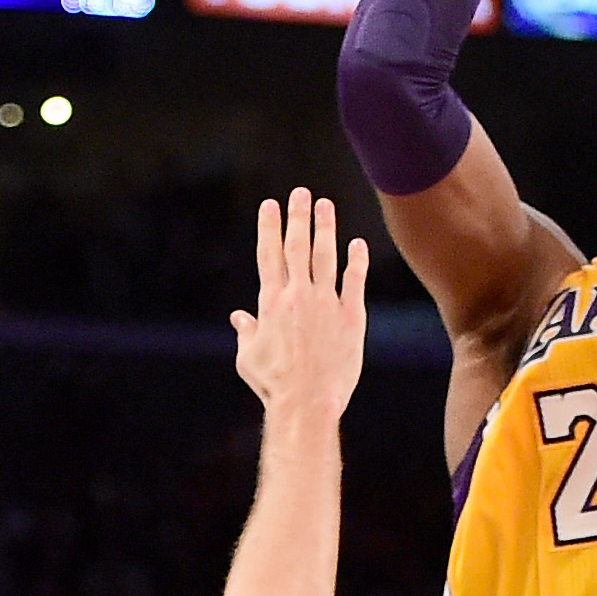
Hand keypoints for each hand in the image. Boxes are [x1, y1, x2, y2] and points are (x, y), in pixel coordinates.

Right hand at [228, 190, 371, 424]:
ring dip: (325, 229)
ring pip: (326, 257)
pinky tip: (357, 245)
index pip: (268, 255)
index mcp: (271, 303)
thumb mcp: (249, 358)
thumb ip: (246, 332)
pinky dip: (356, 261)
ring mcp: (326, 304)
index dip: (269, 227)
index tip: (270, 205)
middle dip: (297, 217)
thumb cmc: (274, 384)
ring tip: (326, 206)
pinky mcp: (351, 317)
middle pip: (297, 247)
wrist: (306, 402)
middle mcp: (298, 296)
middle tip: (300, 193)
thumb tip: (239, 318)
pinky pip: (354, 282)